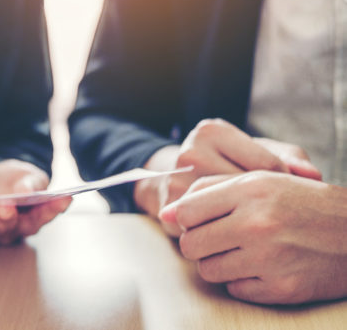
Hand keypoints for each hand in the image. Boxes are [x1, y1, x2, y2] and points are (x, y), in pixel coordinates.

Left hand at [0, 159, 70, 244]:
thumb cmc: (18, 181)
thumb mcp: (30, 176)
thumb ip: (33, 183)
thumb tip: (29, 188)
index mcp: (28, 218)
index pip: (41, 217)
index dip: (51, 211)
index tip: (62, 199)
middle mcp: (4, 227)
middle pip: (6, 228)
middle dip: (5, 218)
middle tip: (6, 206)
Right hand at [134, 119, 320, 235]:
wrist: (169, 179)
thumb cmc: (222, 163)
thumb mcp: (253, 151)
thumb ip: (288, 158)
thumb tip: (313, 176)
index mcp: (212, 132)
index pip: (266, 164)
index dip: (282, 185)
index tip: (281, 195)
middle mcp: (190, 153)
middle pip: (246, 191)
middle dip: (263, 206)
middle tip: (271, 214)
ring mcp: (175, 182)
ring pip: (227, 213)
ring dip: (243, 223)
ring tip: (251, 222)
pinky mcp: (167, 210)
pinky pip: (208, 230)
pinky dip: (224, 235)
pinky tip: (231, 232)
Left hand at [159, 172, 346, 304]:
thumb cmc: (302, 202)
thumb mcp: (261, 181)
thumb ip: (210, 189)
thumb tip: (167, 212)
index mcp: (250, 191)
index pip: (186, 210)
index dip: (185, 218)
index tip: (196, 220)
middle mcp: (258, 224)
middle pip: (191, 243)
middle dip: (198, 242)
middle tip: (216, 238)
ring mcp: (269, 259)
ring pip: (208, 270)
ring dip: (217, 262)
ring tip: (240, 251)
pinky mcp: (280, 288)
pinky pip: (235, 289)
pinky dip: (242, 281)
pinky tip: (261, 266)